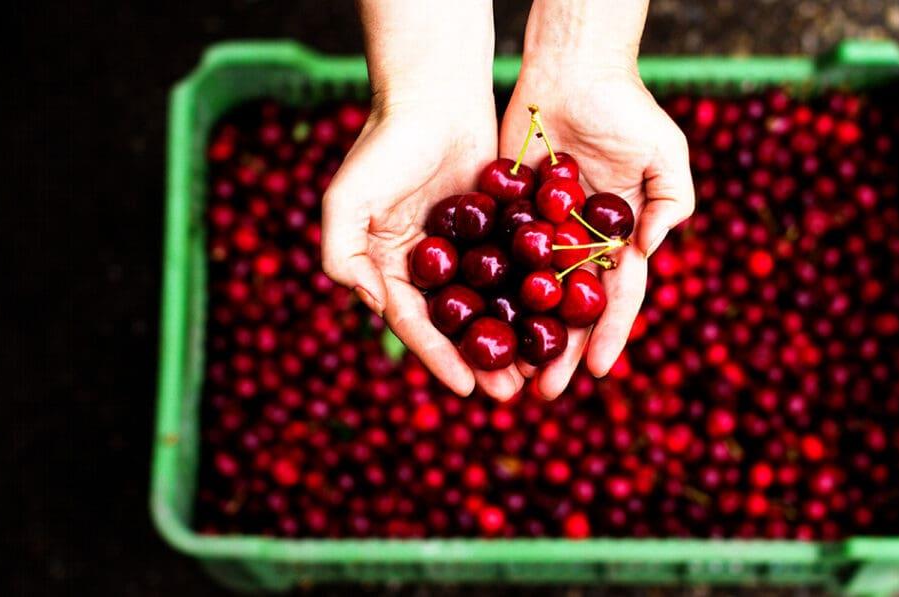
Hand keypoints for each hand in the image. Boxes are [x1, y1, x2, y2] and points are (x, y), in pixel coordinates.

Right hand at [322, 95, 524, 400]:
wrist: (435, 93)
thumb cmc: (385, 144)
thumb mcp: (346, 200)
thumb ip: (340, 255)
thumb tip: (372, 305)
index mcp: (388, 266)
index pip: (416, 323)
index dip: (439, 358)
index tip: (467, 388)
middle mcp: (427, 264)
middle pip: (457, 324)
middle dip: (481, 359)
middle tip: (510, 393)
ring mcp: (464, 247)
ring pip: (492, 303)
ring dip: (512, 337)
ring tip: (538, 369)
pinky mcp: (498, 227)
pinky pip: (517, 268)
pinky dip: (534, 294)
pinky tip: (557, 320)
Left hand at [501, 65, 694, 398]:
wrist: (570, 68)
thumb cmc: (625, 106)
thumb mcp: (664, 151)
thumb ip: (669, 200)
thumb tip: (648, 250)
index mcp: (618, 238)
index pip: (615, 297)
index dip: (609, 335)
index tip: (598, 371)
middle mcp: (578, 244)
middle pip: (568, 310)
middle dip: (559, 352)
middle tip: (542, 392)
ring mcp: (540, 233)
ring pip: (528, 297)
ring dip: (519, 336)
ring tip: (507, 374)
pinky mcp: (506, 215)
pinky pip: (496, 259)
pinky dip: (487, 294)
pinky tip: (473, 325)